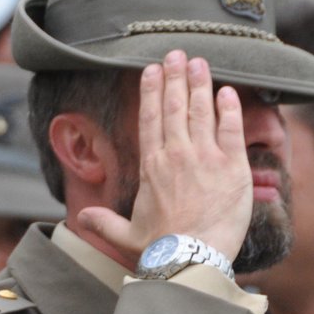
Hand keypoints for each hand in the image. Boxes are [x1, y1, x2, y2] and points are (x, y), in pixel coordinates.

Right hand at [79, 50, 251, 264]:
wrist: (192, 260)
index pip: (150, 120)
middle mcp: (176, 156)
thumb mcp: (126, 235)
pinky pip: (231, 129)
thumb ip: (104, 222)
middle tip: (176, 53)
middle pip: (173, 107)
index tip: (151, 70)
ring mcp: (206, 158)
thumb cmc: (160, 250)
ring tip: (199, 61)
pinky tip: (226, 91)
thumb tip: (80, 217)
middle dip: (174, 77)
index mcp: (151, 167)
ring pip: (200, 111)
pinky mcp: (233, 167)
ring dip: (199, 83)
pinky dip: (229, 108)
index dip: (150, 91)